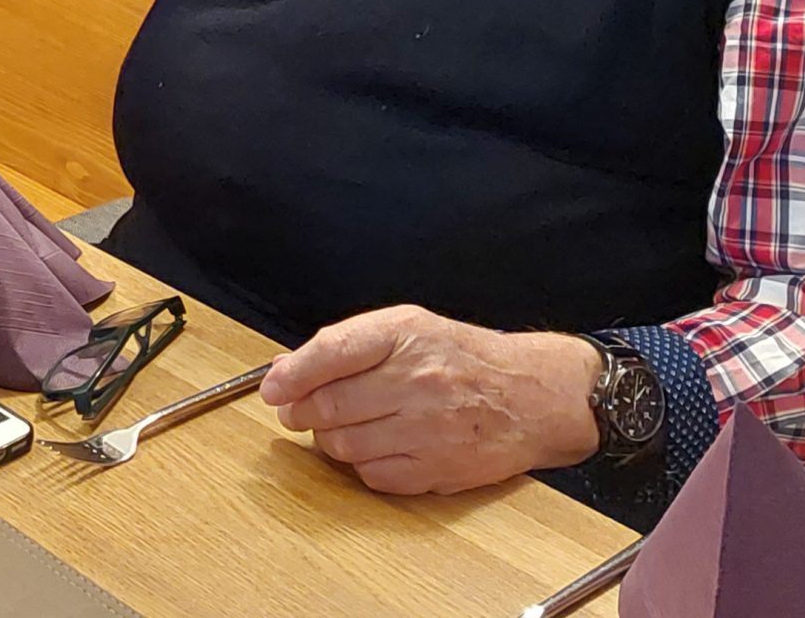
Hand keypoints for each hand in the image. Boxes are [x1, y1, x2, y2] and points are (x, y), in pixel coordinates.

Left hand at [260, 305, 601, 494]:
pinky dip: (361, 465)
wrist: (531, 396)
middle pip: (331, 405)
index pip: (331, 352)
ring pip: (345, 445)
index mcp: (406, 335)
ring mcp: (429, 429)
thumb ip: (346, 345)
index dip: (292, 375)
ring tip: (338, 426)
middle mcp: (418, 380)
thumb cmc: (463, 358)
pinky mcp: (438, 470)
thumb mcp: (408, 328)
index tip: (272, 389)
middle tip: (294, 411)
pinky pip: (373, 476)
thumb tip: (284, 368)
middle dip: (301, 410)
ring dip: (328, 439)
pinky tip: (373, 446)